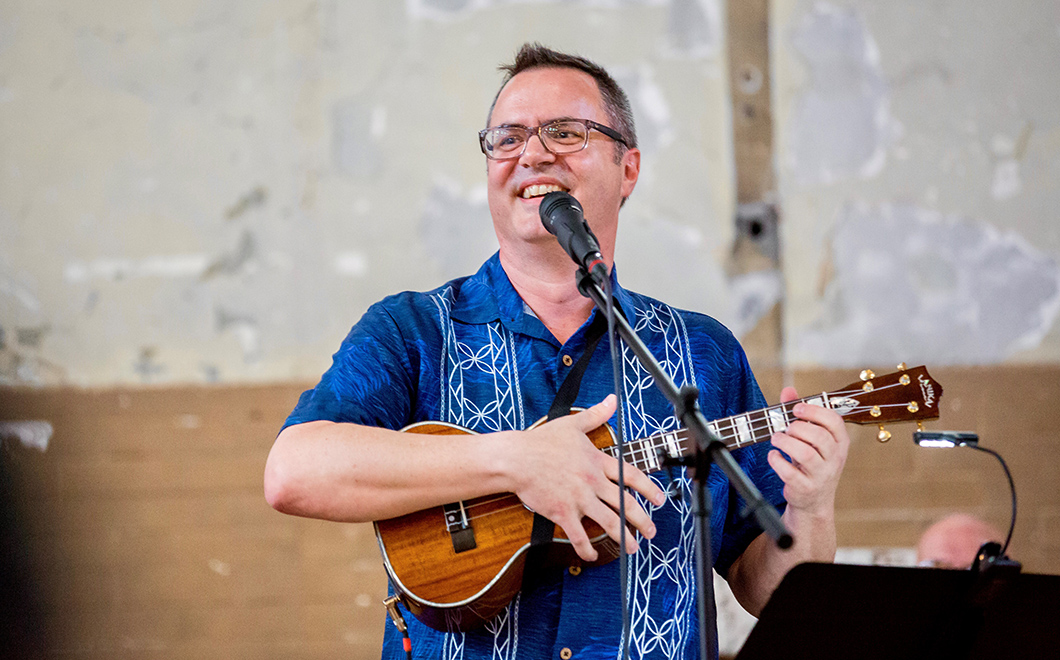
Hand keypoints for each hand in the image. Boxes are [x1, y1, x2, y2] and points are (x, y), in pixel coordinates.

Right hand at [510, 394, 666, 561]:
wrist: (517, 458)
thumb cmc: (542, 441)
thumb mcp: (573, 424)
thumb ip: (596, 415)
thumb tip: (612, 400)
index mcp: (598, 462)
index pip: (631, 476)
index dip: (649, 489)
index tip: (659, 499)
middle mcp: (593, 482)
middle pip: (625, 504)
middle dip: (642, 520)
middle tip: (651, 530)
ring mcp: (579, 499)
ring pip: (609, 522)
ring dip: (623, 537)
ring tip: (632, 547)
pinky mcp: (563, 512)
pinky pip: (579, 535)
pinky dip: (586, 548)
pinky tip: (591, 556)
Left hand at [767, 387, 849, 516]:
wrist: (813, 500)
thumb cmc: (812, 463)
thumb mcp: (810, 439)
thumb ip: (800, 414)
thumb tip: (788, 391)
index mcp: (840, 442)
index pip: (834, 422)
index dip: (814, 411)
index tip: (796, 409)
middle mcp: (834, 459)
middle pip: (819, 437)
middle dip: (798, 427)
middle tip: (785, 428)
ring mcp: (821, 475)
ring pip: (806, 454)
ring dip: (785, 442)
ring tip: (776, 438)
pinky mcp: (805, 488)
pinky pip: (790, 473)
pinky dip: (777, 461)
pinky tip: (773, 456)